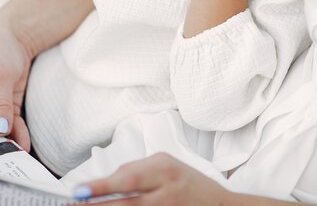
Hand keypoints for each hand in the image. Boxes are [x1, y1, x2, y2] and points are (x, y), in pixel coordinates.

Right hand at [0, 24, 30, 150]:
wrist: (17, 39)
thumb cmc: (1, 51)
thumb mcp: (1, 76)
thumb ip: (0, 103)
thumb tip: (1, 129)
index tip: (0, 147)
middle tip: (7, 157)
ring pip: (0, 132)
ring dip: (8, 145)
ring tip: (17, 154)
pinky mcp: (6, 110)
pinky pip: (11, 127)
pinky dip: (18, 135)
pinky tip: (23, 144)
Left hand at [74, 153, 230, 205]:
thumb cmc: (191, 184)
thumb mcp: (166, 165)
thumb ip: (137, 170)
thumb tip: (105, 182)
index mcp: (166, 170)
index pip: (129, 178)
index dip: (102, 186)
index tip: (80, 191)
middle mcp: (167, 194)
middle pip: (126, 204)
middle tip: (76, 205)